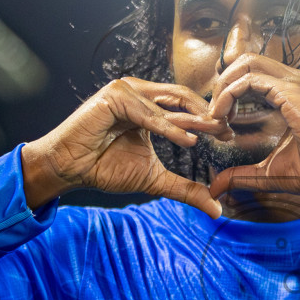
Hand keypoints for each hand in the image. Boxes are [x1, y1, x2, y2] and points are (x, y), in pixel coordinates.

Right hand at [21, 78, 229, 215]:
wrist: (69, 168)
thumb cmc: (104, 167)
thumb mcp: (154, 178)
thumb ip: (184, 188)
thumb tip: (215, 208)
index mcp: (149, 105)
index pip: (185, 106)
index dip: (208, 118)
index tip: (230, 134)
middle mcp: (139, 93)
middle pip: (182, 98)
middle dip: (207, 114)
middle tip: (228, 129)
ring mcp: (126, 91)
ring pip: (168, 103)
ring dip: (193, 119)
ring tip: (215, 131)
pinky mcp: (113, 96)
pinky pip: (147, 112)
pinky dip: (168, 127)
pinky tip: (187, 140)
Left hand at [205, 53, 299, 197]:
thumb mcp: (270, 172)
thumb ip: (242, 174)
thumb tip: (217, 187)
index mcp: (295, 93)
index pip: (255, 74)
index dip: (231, 92)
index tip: (222, 120)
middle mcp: (296, 81)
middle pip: (248, 61)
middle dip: (223, 83)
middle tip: (214, 113)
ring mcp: (295, 82)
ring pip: (246, 64)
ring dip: (224, 86)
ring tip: (216, 114)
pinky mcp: (291, 90)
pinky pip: (249, 80)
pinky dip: (229, 94)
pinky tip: (223, 116)